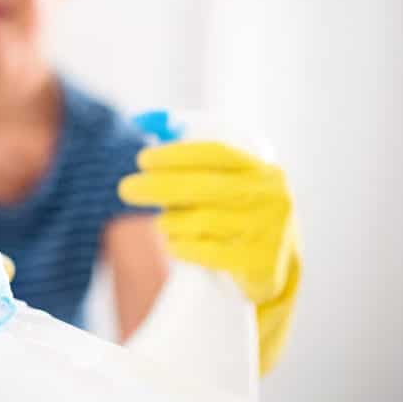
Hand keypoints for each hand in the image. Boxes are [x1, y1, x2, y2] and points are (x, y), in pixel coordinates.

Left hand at [119, 141, 300, 373]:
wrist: (276, 268)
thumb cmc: (240, 218)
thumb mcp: (234, 187)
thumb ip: (200, 168)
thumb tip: (148, 133)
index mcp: (263, 171)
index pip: (215, 154)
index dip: (175, 155)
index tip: (142, 159)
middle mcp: (270, 197)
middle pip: (203, 187)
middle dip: (158, 186)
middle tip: (126, 188)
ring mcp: (269, 231)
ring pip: (202, 221)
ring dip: (170, 222)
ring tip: (162, 224)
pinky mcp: (259, 263)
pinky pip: (208, 253)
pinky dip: (182, 247)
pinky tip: (172, 245)